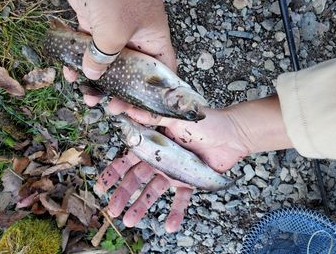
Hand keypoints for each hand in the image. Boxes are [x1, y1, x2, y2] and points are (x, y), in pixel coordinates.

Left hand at [62, 0, 175, 104]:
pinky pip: (88, 49)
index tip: (139, 112)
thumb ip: (105, 57)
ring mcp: (115, 31)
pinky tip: (70, 74)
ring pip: (109, 64)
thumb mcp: (114, 30)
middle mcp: (137, 38)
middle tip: (111, 108)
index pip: (162, 73)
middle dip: (122, 93)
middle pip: (134, 73)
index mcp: (153, 40)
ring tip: (88, 98)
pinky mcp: (94, 24)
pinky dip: (79, 62)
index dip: (155, 97)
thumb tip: (92, 75)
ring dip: (98, 82)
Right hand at [94, 96, 292, 231]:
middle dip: (123, 194)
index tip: (102, 185)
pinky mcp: (190, 181)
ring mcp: (175, 171)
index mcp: (155, 142)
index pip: (129, 157)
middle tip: (112, 209)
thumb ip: (151, 116)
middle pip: (137, 178)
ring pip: (154, 191)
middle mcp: (161, 159)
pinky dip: (176, 212)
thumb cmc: (205, 121)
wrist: (232, 133)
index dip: (114, 171)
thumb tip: (124, 109)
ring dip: (142, 206)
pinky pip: (181, 199)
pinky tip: (170, 226)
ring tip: (130, 221)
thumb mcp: (175, 117)